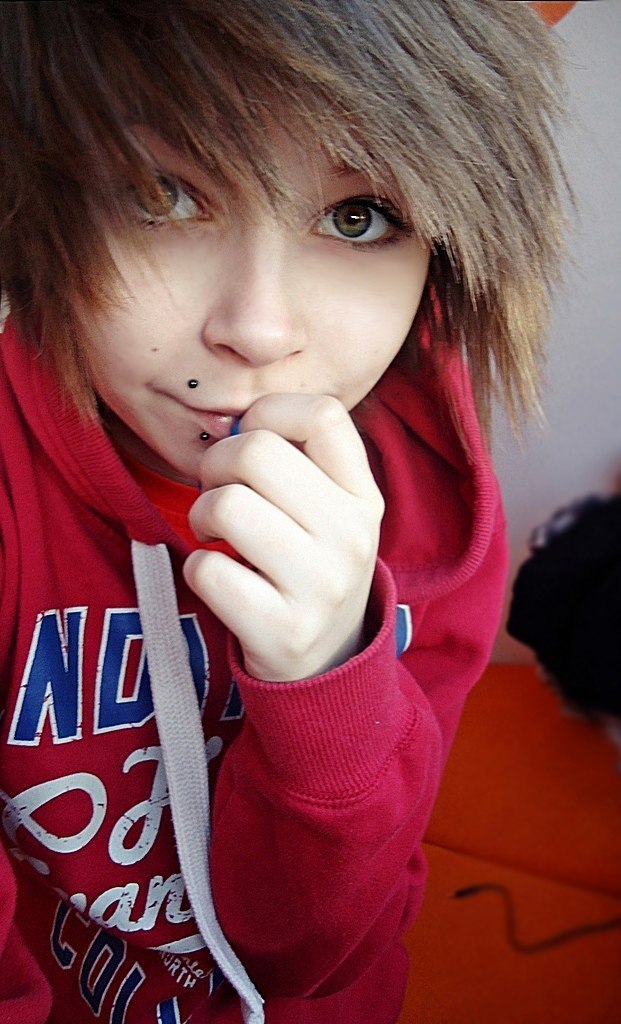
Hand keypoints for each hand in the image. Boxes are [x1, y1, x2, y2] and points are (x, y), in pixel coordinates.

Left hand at [183, 394, 384, 681]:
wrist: (327, 662)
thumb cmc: (309, 565)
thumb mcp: (330, 512)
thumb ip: (296, 461)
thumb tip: (230, 421)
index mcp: (365, 497)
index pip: (324, 414)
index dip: (269, 411)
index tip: (250, 439)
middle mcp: (352, 537)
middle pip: (256, 451)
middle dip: (215, 464)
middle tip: (217, 491)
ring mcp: (320, 586)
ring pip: (226, 505)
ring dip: (202, 514)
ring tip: (214, 534)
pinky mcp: (282, 629)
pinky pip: (206, 570)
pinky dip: (197, 568)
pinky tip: (219, 577)